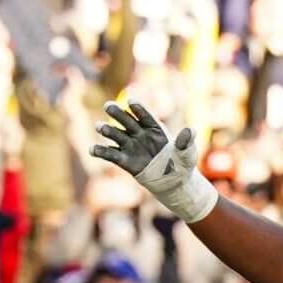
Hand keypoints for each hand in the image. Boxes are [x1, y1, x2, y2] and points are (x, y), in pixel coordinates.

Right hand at [91, 101, 218, 222]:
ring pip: (117, 135)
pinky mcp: (125, 160)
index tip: (130, 101)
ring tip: (98, 126)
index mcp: (155, 128)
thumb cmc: (182, 164)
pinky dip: (102, 152)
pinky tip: (92, 149)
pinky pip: (112, 155)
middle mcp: (140, 134)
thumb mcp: (187, 153)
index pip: (146, 116)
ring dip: (108, 130)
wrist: (174, 181)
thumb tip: (190, 130)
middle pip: (127, 121)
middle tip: (107, 105)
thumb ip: (186, 142)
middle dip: (118, 114)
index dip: (138, 109)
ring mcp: (131, 146)